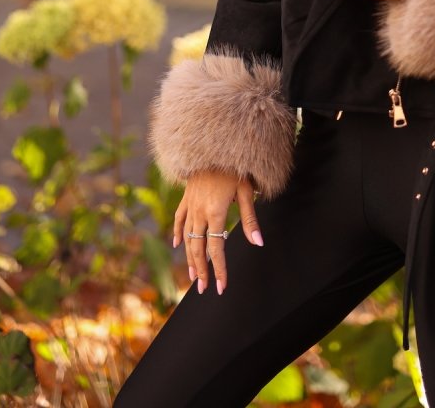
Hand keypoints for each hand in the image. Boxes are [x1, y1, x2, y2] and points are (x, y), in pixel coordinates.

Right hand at [173, 171, 262, 294]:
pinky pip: (179, 218)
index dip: (219, 269)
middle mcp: (199, 211)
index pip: (216, 248)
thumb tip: (258, 243)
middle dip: (201, 271)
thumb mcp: (247, 191)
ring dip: (189, 258)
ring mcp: (191, 204)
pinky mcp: (186, 196)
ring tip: (193, 275)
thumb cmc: (236, 167)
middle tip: (204, 289)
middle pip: (198, 248)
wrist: (215, 143)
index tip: (222, 287)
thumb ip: (250, 219)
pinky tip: (176, 244)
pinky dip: (177, 233)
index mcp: (216, 212)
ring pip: (187, 237)